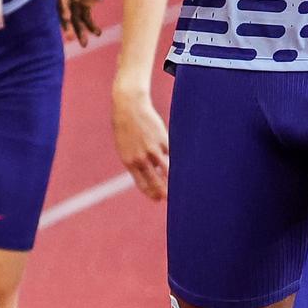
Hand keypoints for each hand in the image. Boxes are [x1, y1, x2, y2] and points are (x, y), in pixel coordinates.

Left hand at [112, 80, 170, 200]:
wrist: (129, 108)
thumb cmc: (126, 128)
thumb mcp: (126, 147)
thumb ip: (137, 161)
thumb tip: (154, 172)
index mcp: (129, 162)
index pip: (142, 184)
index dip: (151, 193)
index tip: (158, 199)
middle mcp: (141, 158)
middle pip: (156, 181)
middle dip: (164, 191)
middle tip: (171, 199)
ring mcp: (152, 149)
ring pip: (167, 169)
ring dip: (174, 178)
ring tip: (180, 184)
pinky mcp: (162, 140)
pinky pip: (171, 153)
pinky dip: (175, 158)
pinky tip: (181, 161)